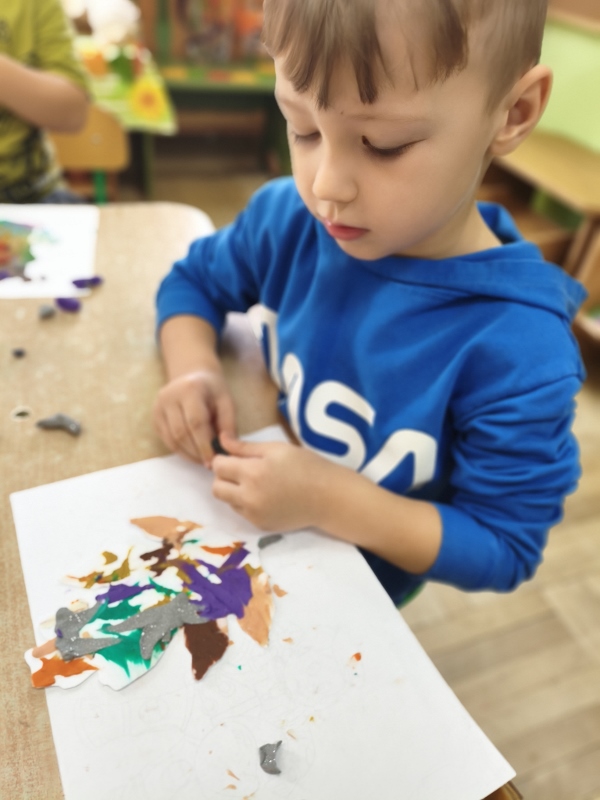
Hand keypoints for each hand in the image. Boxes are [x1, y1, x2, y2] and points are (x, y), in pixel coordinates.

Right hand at [153, 369, 235, 464]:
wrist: (191, 375)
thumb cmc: (212, 390)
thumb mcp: (226, 401)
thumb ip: (228, 424)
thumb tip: (227, 448)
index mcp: (190, 389)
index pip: (195, 422)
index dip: (204, 445)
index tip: (214, 460)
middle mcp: (169, 397)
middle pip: (181, 433)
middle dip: (197, 452)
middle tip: (210, 463)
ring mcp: (158, 407)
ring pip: (172, 440)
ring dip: (189, 454)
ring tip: (203, 460)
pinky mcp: (155, 417)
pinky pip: (167, 440)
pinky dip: (181, 451)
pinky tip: (194, 454)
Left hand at [211, 433, 333, 530]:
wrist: (327, 497)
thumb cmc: (305, 466)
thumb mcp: (276, 449)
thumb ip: (245, 446)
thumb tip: (221, 440)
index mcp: (252, 472)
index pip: (218, 466)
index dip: (223, 458)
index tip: (235, 456)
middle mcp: (248, 496)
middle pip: (216, 487)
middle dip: (223, 477)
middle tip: (241, 470)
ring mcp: (253, 514)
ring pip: (227, 502)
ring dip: (233, 491)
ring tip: (255, 483)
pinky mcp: (260, 525)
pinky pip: (242, 513)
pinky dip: (246, 504)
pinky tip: (265, 496)